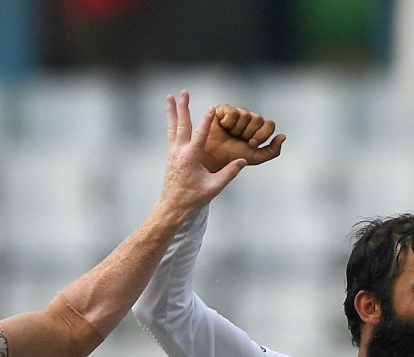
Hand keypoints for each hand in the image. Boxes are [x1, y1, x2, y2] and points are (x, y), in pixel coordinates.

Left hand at [157, 91, 253, 216]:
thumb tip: (243, 160)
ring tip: (169, 96)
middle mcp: (179, 152)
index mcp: (190, 158)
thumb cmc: (193, 199)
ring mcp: (173, 153)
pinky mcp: (170, 156)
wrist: (173, 207)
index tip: (212, 107)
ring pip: (173, 127)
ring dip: (172, 111)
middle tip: (184, 92)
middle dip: (184, 107)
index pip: (200, 134)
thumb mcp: (213, 188)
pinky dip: (172, 123)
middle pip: (182, 124)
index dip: (207, 120)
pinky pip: (171, 134)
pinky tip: (172, 116)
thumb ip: (229, 173)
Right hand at [201, 104, 284, 173]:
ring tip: (230, 134)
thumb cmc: (233, 156)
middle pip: (259, 119)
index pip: (270, 125)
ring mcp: (238, 113)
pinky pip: (233, 112)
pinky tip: (223, 127)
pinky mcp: (224, 109)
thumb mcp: (256, 157)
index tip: (251, 143)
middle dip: (248, 133)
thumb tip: (283, 136)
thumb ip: (272, 150)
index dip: (262, 135)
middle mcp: (249, 119)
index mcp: (258, 129)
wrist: (213, 157)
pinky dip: (228, 123)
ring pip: (246, 115)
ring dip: (237, 129)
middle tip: (239, 139)